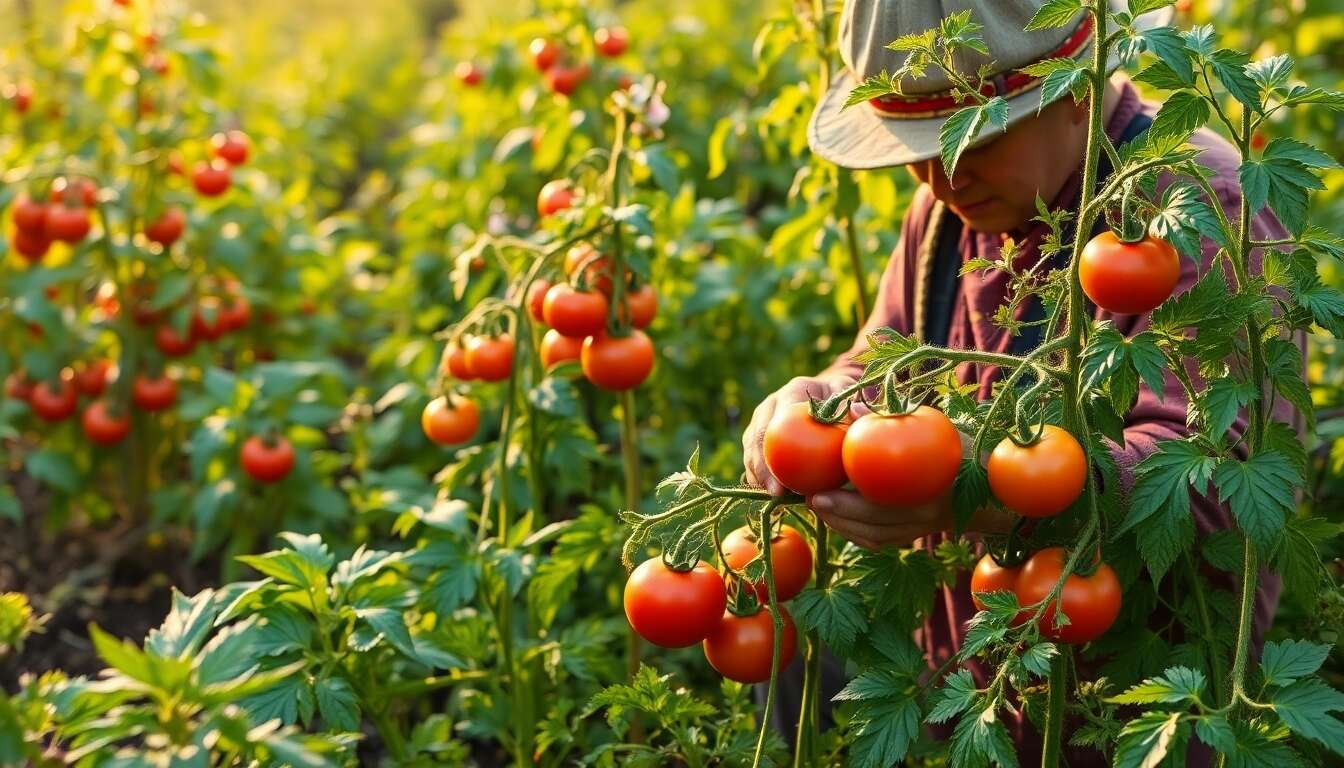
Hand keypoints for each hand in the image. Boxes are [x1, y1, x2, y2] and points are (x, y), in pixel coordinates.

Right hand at [742, 374, 855, 495]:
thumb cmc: (846, 400)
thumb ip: (854, 405)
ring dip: (758, 476)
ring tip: (772, 500)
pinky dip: (763, 478)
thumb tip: (855, 412)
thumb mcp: (854, 400)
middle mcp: (772, 404)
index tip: (783, 477)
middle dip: (761, 468)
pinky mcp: (760, 436)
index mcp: (793, 391)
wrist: (833, 396)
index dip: (774, 450)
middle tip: (775, 494)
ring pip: (751, 450)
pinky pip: (756, 460)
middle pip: (757, 438)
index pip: (777, 422)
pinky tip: (775, 498)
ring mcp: (763, 420)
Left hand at [809, 431, 1013, 549]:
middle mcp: (925, 518)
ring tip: (816, 506)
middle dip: (835, 515)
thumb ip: (895, 418)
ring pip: (871, 538)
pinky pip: (878, 541)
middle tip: (808, 499)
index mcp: (930, 492)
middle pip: (870, 526)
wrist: (993, 488)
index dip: (846, 501)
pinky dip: (853, 532)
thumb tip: (852, 409)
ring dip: (840, 525)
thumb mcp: (935, 427)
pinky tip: (835, 516)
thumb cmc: (961, 448)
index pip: (881, 504)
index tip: (818, 491)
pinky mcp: (914, 537)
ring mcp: (919, 531)